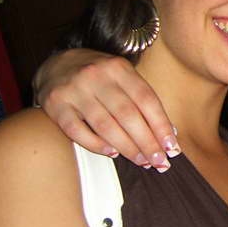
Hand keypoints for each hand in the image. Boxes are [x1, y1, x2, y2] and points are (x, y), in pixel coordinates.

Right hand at [34, 49, 177, 169]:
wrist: (57, 64)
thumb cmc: (100, 76)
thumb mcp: (123, 77)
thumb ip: (143, 100)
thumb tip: (168, 133)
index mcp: (119, 68)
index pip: (146, 99)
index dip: (161, 125)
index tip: (172, 147)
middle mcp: (96, 76)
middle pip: (128, 115)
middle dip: (147, 142)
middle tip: (160, 162)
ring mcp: (74, 91)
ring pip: (105, 126)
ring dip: (127, 148)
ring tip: (142, 161)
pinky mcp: (55, 105)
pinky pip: (77, 131)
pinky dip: (96, 145)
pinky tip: (112, 153)